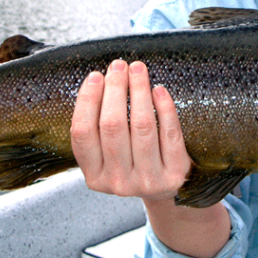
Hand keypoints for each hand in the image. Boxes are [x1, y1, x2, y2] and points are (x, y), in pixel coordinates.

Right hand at [70, 60, 190, 202]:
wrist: (167, 191)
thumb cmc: (133, 163)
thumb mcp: (108, 157)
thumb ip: (99, 130)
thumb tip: (100, 81)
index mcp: (94, 176)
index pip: (83, 133)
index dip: (87, 101)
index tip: (95, 76)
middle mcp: (119, 182)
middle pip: (112, 126)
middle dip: (114, 89)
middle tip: (119, 66)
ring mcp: (148, 180)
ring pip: (142, 126)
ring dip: (139, 91)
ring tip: (138, 70)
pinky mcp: (175, 174)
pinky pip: (170, 133)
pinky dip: (165, 108)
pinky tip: (159, 90)